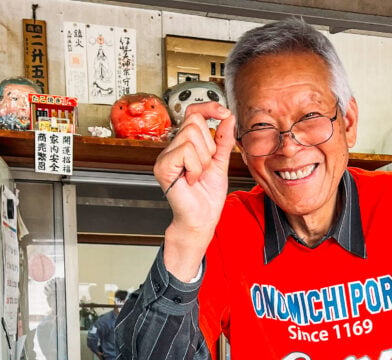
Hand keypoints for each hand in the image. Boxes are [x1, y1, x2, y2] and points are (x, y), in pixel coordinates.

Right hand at [154, 102, 236, 280]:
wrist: (202, 219)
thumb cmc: (207, 196)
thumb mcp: (221, 162)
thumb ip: (224, 140)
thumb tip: (228, 118)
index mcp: (185, 144)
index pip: (192, 112)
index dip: (208, 107)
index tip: (223, 113)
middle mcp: (172, 147)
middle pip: (194, 123)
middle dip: (209, 146)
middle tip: (205, 167)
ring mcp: (165, 156)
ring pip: (191, 136)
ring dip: (202, 159)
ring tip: (198, 175)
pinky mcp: (163, 167)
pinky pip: (186, 152)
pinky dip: (195, 167)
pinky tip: (191, 180)